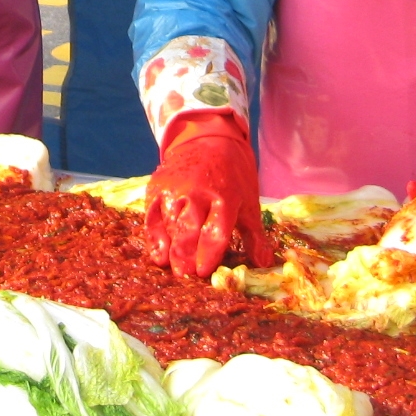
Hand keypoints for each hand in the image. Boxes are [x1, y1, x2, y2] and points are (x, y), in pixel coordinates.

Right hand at [144, 111, 271, 279]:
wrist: (208, 140)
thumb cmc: (233, 176)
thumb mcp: (249, 202)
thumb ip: (254, 236)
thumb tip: (264, 263)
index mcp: (225, 197)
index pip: (215, 232)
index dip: (208, 254)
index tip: (202, 272)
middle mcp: (197, 193)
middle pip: (188, 230)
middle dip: (185, 256)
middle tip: (184, 276)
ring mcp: (174, 189)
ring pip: (169, 224)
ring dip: (169, 248)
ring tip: (170, 268)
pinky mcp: (157, 187)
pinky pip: (152, 215)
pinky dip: (153, 236)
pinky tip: (157, 254)